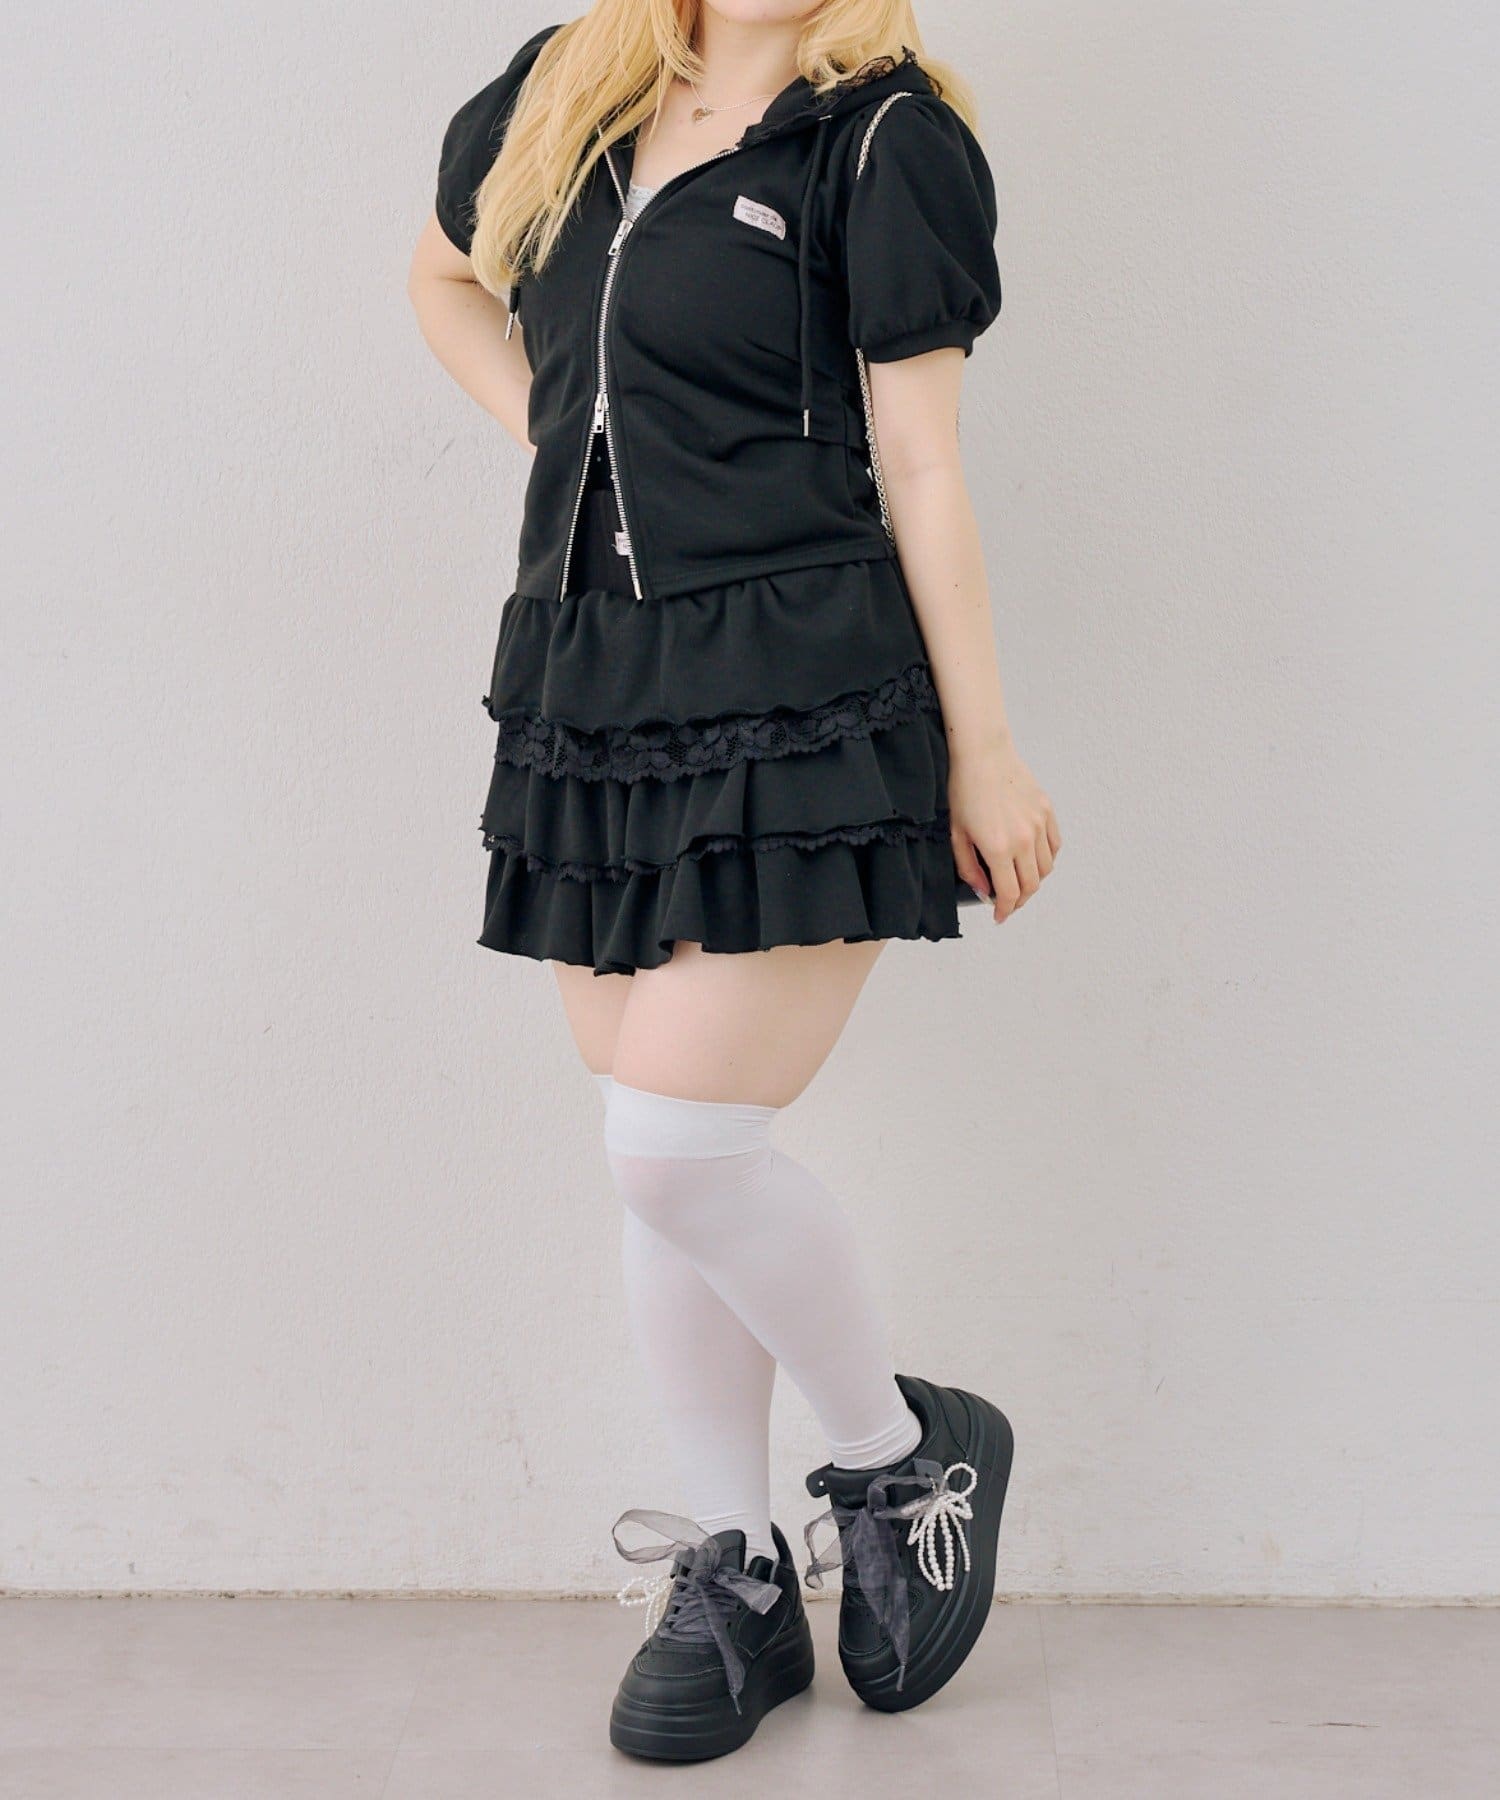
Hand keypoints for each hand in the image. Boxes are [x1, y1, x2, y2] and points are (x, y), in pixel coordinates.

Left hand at [949, 739, 1060, 922]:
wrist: (984, 755)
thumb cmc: (965, 791)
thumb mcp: (957, 834)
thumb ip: (969, 868)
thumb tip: (984, 892)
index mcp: (998, 848)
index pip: (1010, 894)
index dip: (1005, 911)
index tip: (999, 916)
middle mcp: (1023, 839)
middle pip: (1031, 886)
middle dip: (1019, 901)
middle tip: (1008, 903)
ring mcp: (1039, 825)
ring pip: (1046, 868)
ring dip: (1034, 881)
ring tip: (1019, 881)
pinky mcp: (1047, 812)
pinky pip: (1054, 846)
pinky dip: (1047, 859)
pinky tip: (1033, 860)